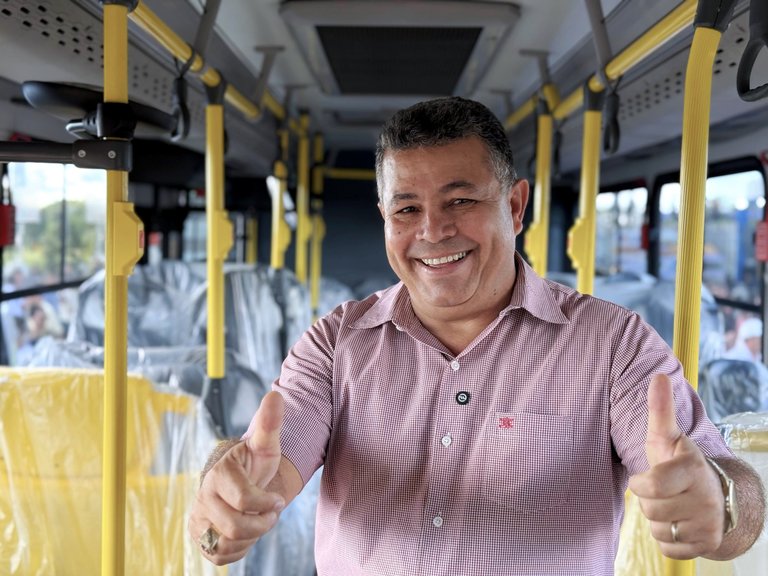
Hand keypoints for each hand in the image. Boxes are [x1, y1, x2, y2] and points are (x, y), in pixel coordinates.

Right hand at [188, 391, 286, 564]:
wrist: (243, 482)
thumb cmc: (256, 463)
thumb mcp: (266, 444)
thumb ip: (270, 422)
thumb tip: (275, 395)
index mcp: (219, 474)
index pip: (244, 499)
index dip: (267, 504)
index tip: (276, 499)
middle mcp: (203, 497)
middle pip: (234, 527)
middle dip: (260, 524)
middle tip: (268, 514)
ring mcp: (199, 519)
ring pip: (226, 545)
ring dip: (250, 537)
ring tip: (256, 521)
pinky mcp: (200, 539)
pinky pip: (220, 557)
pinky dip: (239, 549)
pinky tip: (244, 533)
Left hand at [628, 374, 724, 558]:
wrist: (713, 494)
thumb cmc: (679, 463)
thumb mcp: (668, 437)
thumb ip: (660, 410)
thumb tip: (658, 376)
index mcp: (692, 470)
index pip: (653, 485)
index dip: (641, 484)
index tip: (644, 478)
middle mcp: (705, 499)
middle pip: (651, 510)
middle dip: (649, 501)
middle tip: (661, 492)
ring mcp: (708, 524)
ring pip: (659, 530)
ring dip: (657, 520)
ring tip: (669, 504)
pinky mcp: (706, 545)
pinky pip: (669, 549)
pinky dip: (667, 539)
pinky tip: (677, 522)